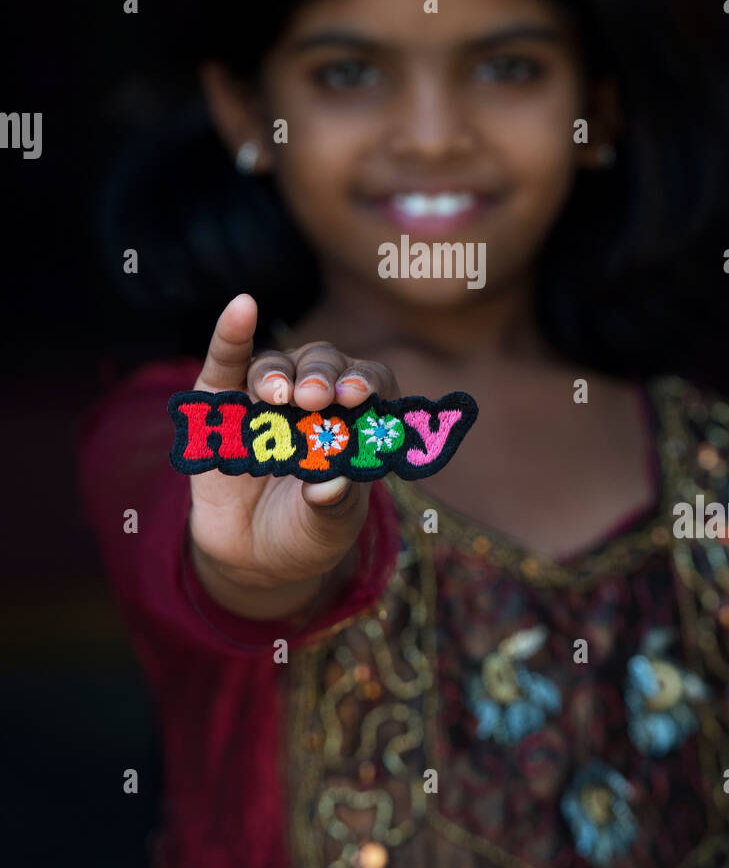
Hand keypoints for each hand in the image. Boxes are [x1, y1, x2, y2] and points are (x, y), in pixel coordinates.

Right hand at [187, 294, 399, 618]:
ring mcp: (267, 397)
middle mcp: (314, 398)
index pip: (370, 384)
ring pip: (278, 366)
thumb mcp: (327, 529)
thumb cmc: (305, 533)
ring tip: (278, 396)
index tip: (359, 396)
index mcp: (354, 419)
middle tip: (317, 398)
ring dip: (279, 374)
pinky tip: (241, 308)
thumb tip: (331, 485)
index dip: (366, 383)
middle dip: (322, 376)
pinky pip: (227, 359)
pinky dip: (232, 333)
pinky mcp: (220, 400)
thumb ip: (332, 506)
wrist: (252, 558)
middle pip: (324, 366)